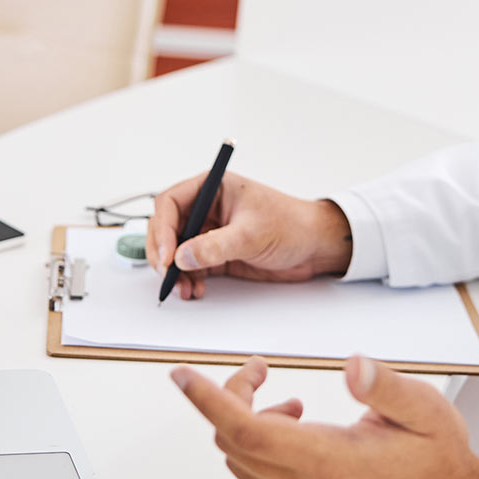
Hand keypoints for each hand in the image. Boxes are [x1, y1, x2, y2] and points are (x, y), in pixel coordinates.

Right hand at [146, 172, 352, 299]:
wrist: (315, 247)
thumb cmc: (291, 225)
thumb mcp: (252, 234)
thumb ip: (215, 246)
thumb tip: (182, 258)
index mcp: (212, 188)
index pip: (171, 203)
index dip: (163, 229)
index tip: (167, 255)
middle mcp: (207, 208)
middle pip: (168, 228)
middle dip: (164, 253)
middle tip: (166, 275)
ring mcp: (210, 232)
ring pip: (177, 250)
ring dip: (175, 271)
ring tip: (183, 288)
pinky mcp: (217, 253)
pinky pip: (191, 266)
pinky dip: (187, 279)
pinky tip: (194, 289)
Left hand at [170, 355, 478, 478]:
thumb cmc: (437, 462)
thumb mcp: (424, 410)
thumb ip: (383, 387)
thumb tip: (352, 367)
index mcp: (329, 464)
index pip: (245, 428)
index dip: (208, 399)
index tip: (182, 375)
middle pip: (235, 441)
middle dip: (233, 398)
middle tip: (258, 370)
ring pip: (242, 464)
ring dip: (250, 426)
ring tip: (291, 406)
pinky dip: (260, 453)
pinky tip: (296, 436)